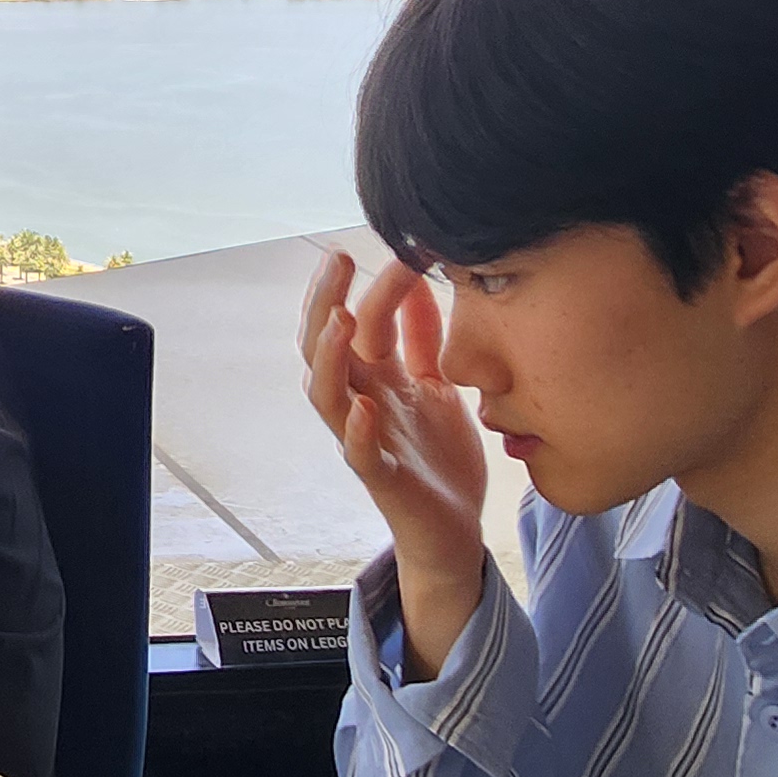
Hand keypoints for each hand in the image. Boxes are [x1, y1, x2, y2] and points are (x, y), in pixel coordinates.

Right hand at [299, 248, 492, 669]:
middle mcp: (359, 403)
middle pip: (322, 347)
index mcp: (373, 379)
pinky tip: (364, 409)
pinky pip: (359, 455)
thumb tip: (416, 279)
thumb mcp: (436, 384)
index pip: (360, 320)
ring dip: (329, 358)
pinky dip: (358, 432)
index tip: (403, 248)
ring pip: (326, 395)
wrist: (455, 528)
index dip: (374, 284)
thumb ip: (422, 338)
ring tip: (340, 321)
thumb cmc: (438, 456)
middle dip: (324, 302)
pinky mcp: (382, 478)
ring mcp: (365, 440)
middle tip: (339, 262)